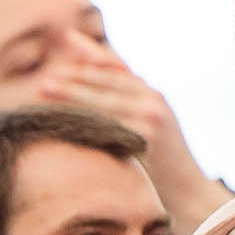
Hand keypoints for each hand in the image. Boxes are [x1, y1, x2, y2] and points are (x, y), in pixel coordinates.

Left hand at [33, 45, 222, 227]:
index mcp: (152, 93)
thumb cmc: (163, 162)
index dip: (89, 53)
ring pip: (102, 100)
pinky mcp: (146, 138)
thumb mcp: (149, 124)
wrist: (190, 194)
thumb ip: (124, 103)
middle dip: (74, 75)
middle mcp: (152, 100)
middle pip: (106, 81)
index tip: (64, 40)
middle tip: (44, 75)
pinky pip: (107, 125)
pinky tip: (61, 117)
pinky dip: (83, 118)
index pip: (115, 67)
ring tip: (44, 88)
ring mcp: (150, 118)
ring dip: (71, 93)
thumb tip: (90, 83)